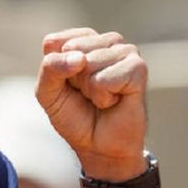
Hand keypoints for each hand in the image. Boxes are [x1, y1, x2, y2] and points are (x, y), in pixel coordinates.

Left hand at [35, 28, 147, 179]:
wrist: (100, 147)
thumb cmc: (75, 116)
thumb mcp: (48, 92)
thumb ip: (50, 68)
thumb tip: (80, 59)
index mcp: (83, 39)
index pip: (53, 42)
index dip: (54, 71)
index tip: (69, 86)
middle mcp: (107, 40)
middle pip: (72, 50)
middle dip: (73, 79)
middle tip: (88, 94)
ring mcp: (126, 51)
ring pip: (88, 63)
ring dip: (89, 89)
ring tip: (102, 98)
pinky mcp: (138, 68)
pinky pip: (103, 79)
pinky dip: (102, 97)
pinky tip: (114, 101)